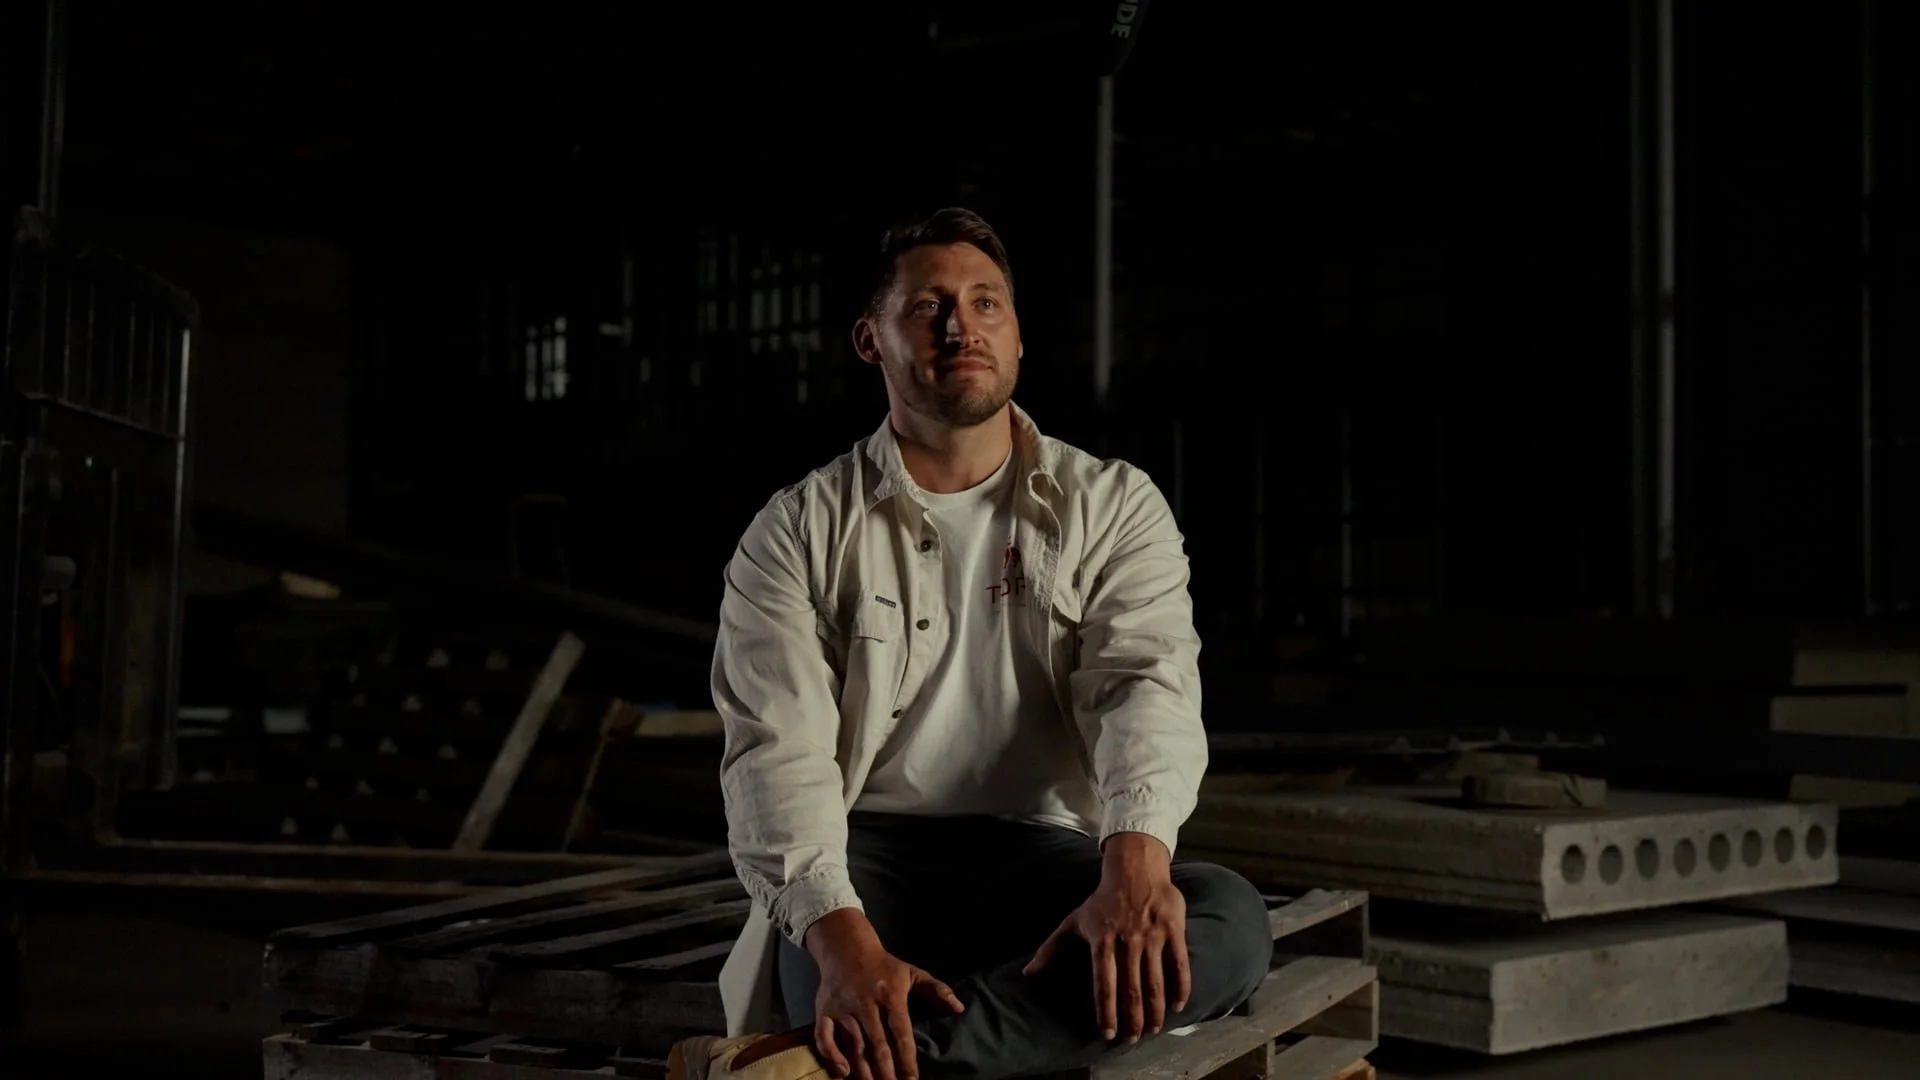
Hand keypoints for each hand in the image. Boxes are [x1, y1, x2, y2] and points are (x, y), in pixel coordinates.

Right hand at [806, 909, 964, 1079]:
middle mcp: (866, 1003)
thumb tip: (959, 1008)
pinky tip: (843, 1072)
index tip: (912, 1079)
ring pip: (853, 1045)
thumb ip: (937, 990)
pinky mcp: (824, 1011)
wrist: (847, 948)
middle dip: (886, 1071)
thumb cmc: (884, 966)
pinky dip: (831, 1056)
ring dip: (863, 1070)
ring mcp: (843, 1008)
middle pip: (877, 1044)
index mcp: (891, 995)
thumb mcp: (912, 973)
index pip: (900, 1032)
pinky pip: (823, 1038)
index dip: (907, 1058)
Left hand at [1023, 833, 1189, 1042]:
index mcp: (1102, 941)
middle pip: (1131, 989)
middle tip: (1132, 1039)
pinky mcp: (1173, 930)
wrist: (1134, 869)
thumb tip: (1027, 973)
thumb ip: (1050, 948)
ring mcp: (1152, 936)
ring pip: (1155, 982)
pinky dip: (1181, 988)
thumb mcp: (1073, 921)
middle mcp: (1127, 941)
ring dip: (1155, 1010)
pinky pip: (1179, 964)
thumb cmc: (1101, 900)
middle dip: (1132, 1019)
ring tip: (1152, 1029)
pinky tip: (1177, 1006)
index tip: (1107, 1033)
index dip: (1106, 1011)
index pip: (1104, 984)